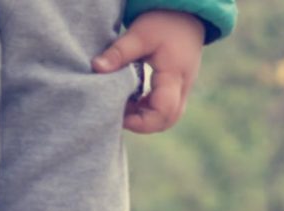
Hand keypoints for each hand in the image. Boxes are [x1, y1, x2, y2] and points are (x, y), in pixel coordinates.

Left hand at [92, 10, 204, 133]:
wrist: (187, 14)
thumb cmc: (164, 22)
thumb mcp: (139, 34)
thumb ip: (119, 53)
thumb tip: (96, 68)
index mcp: (173, 77)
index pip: (163, 112)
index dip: (141, 122)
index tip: (120, 115)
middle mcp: (182, 87)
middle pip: (167, 120)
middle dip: (143, 124)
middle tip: (120, 113)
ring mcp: (183, 89)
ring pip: (168, 117)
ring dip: (146, 117)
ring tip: (124, 105)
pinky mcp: (179, 87)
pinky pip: (167, 108)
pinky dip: (149, 109)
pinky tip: (132, 99)